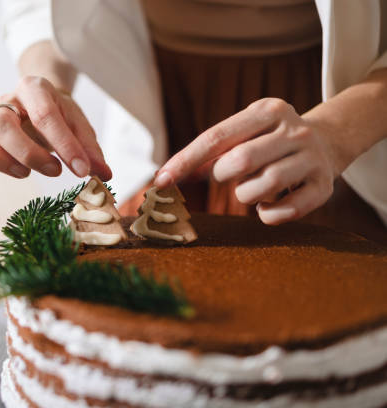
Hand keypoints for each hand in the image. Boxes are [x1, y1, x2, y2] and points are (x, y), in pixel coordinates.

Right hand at [0, 76, 111, 185]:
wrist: (39, 100)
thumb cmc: (60, 115)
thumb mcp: (80, 125)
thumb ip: (90, 149)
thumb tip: (104, 176)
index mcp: (35, 89)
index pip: (45, 114)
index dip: (64, 145)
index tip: (82, 170)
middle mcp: (7, 100)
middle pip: (2, 123)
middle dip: (29, 153)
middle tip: (54, 171)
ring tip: (25, 174)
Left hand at [155, 98, 339, 224]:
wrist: (329, 141)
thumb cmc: (269, 141)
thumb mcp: (246, 132)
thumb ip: (213, 150)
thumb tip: (168, 176)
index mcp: (268, 111)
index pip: (216, 137)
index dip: (185, 160)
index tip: (161, 181)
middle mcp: (293, 130)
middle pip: (239, 161)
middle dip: (222, 176)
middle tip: (230, 176)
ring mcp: (312, 157)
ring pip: (262, 185)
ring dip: (245, 195)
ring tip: (253, 188)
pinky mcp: (324, 186)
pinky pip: (285, 212)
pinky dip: (268, 215)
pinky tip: (268, 205)